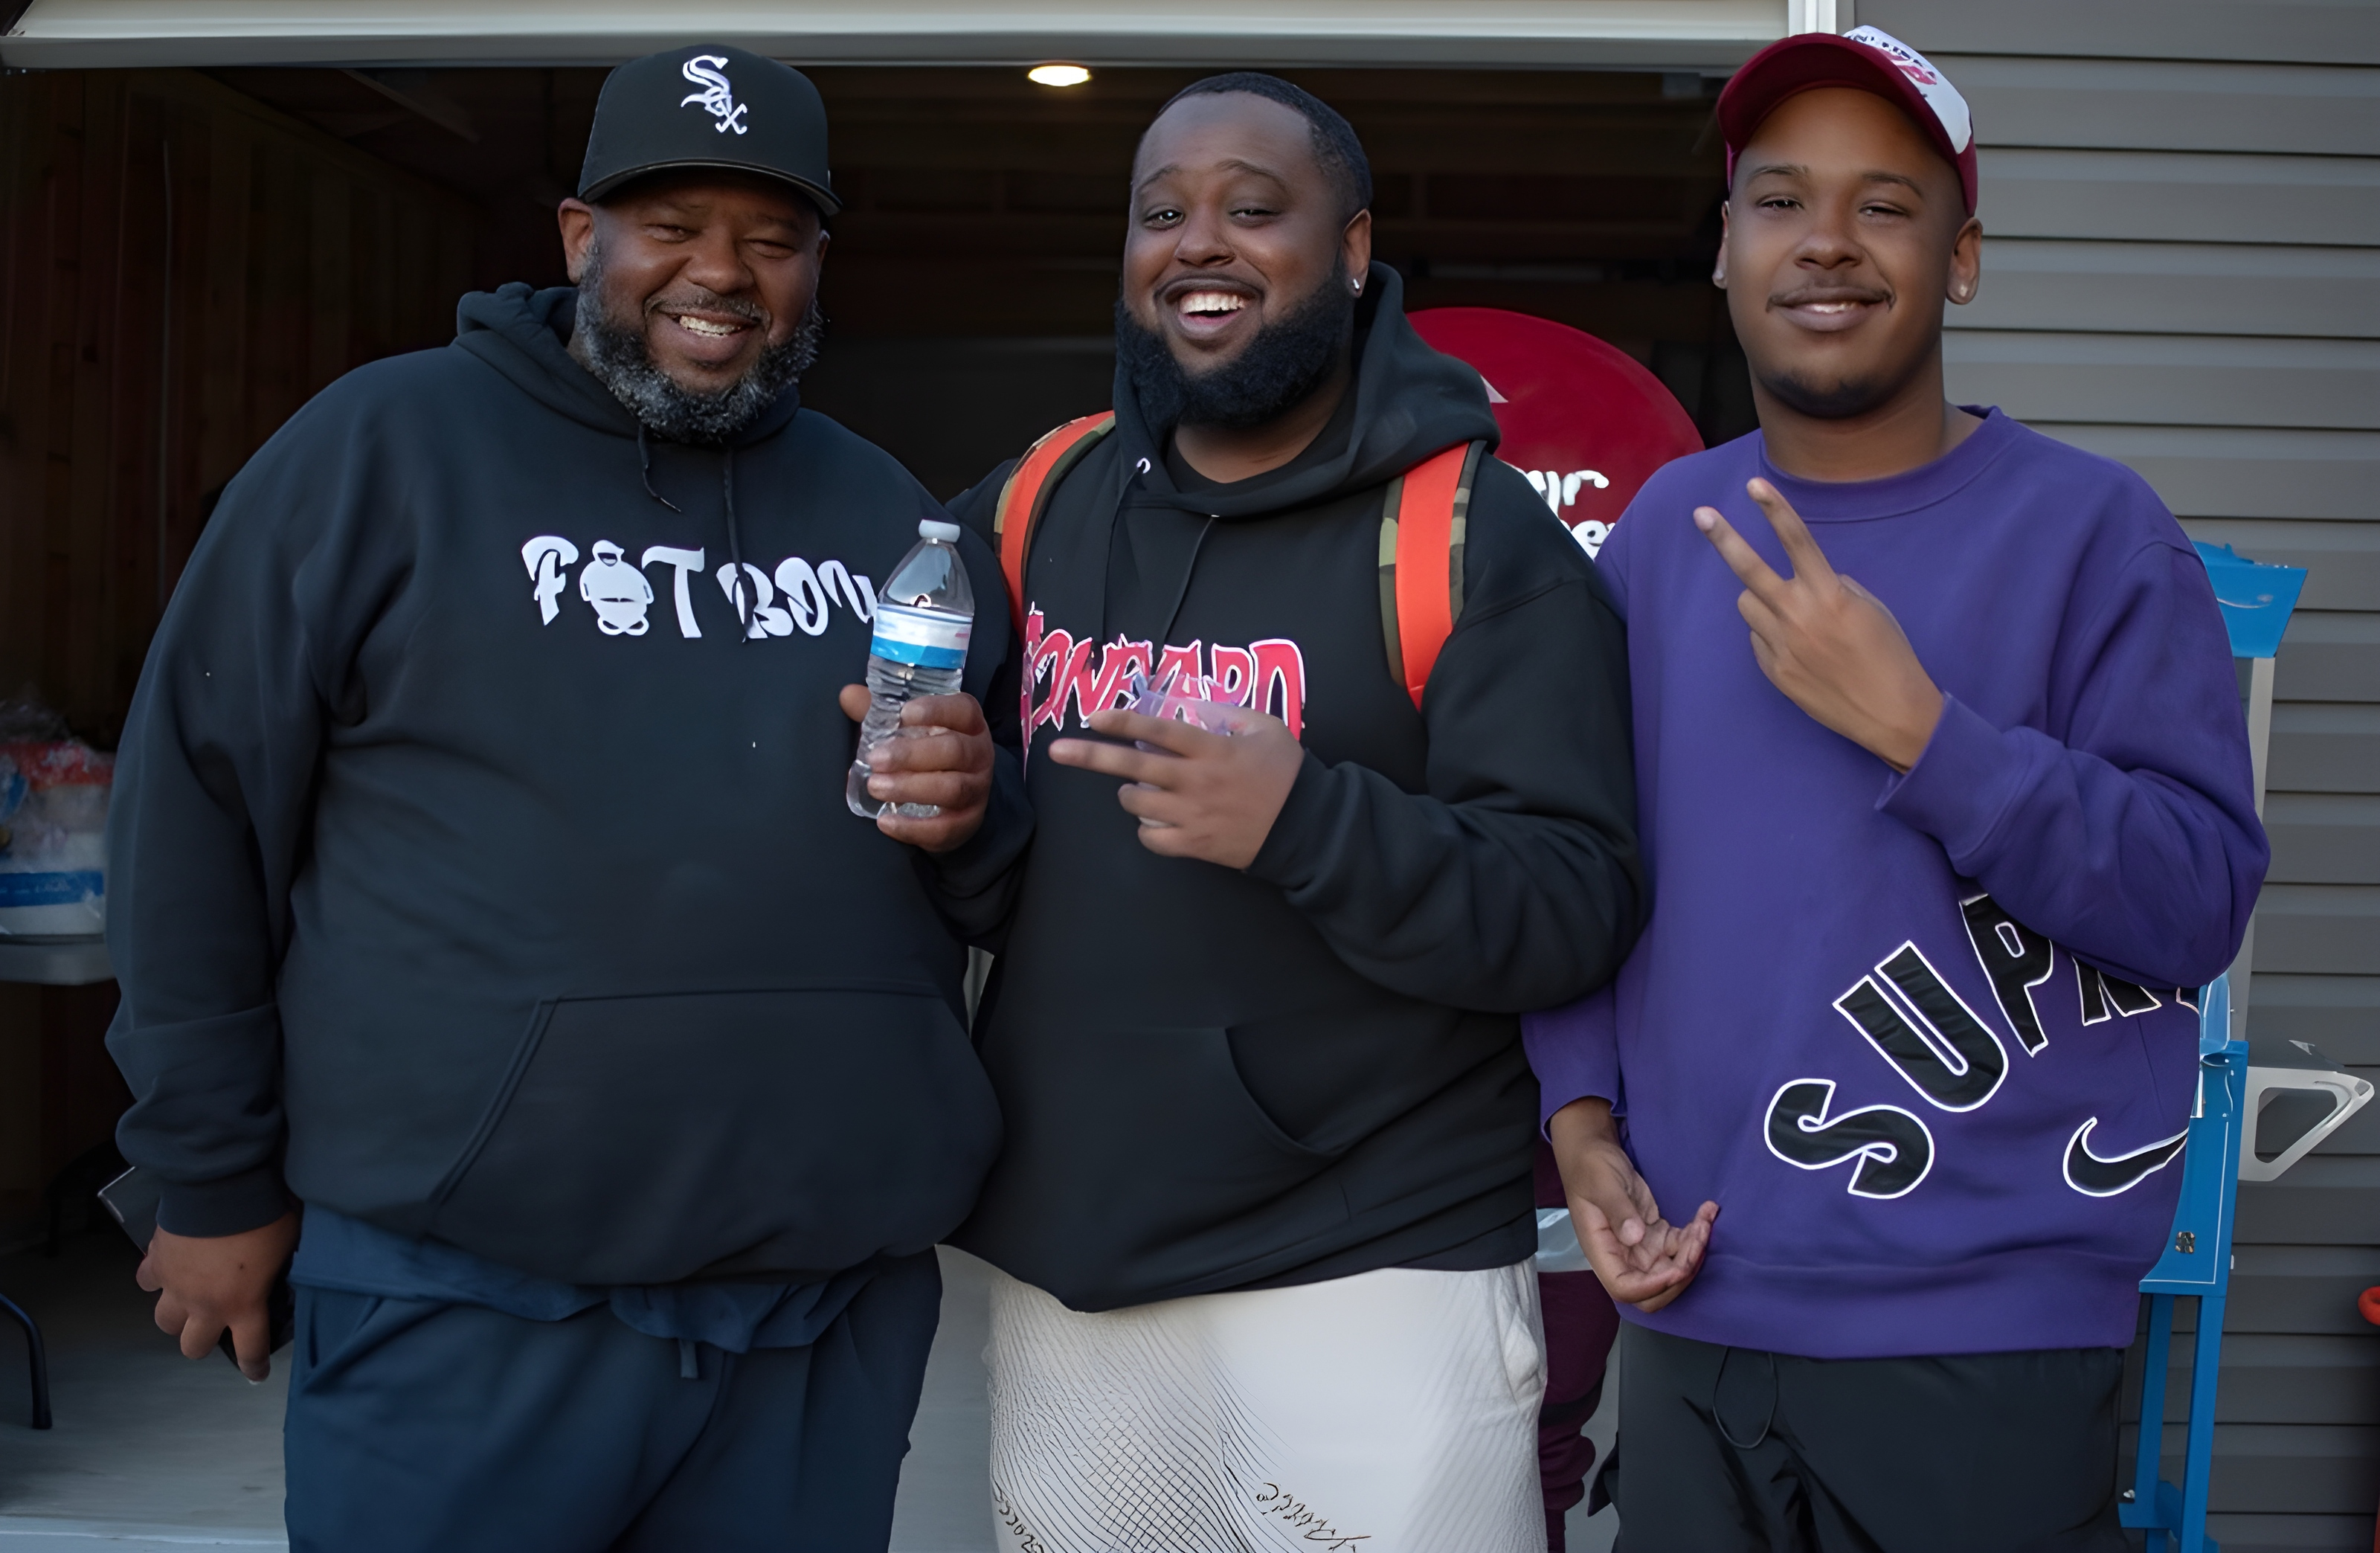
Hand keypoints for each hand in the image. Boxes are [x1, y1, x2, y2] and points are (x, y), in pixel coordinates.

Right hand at [136, 1211, 298, 1380]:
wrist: (222, 1188)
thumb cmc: (264, 1215)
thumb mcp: (289, 1246)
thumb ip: (282, 1268)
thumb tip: (287, 1267)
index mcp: (244, 1305)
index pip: (250, 1350)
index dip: (253, 1366)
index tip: (255, 1373)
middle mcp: (206, 1305)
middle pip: (193, 1346)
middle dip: (203, 1341)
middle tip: (214, 1326)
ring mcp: (176, 1287)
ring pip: (165, 1321)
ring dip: (176, 1315)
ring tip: (188, 1300)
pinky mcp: (157, 1264)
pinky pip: (147, 1282)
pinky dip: (155, 1277)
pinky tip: (166, 1268)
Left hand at [839, 687, 994, 852]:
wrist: (960, 800)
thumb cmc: (930, 755)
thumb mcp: (912, 730)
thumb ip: (881, 712)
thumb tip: (848, 695)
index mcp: (968, 725)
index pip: (963, 710)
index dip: (936, 710)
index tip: (904, 714)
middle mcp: (979, 755)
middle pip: (954, 750)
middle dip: (912, 754)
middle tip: (876, 758)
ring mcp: (977, 791)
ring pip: (952, 788)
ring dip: (910, 787)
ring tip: (875, 786)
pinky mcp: (967, 823)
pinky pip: (945, 828)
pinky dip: (913, 826)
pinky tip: (886, 821)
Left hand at [1048, 706, 1303, 868]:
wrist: (1307, 827)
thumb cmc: (1287, 772)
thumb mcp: (1265, 727)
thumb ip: (1226, 714)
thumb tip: (1190, 708)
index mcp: (1212, 749)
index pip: (1158, 729)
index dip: (1123, 721)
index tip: (1092, 716)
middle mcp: (1195, 781)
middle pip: (1133, 766)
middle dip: (1091, 757)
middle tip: (1057, 751)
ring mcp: (1192, 815)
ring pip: (1137, 804)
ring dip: (1131, 793)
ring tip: (1143, 788)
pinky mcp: (1195, 845)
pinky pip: (1152, 838)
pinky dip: (1148, 828)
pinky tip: (1158, 819)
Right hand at [1547, 1098, 1716, 1313]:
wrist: (1594, 1152)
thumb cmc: (1591, 1167)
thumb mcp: (1603, 1184)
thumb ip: (1618, 1210)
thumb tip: (1634, 1237)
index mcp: (1602, 1251)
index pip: (1625, 1288)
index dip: (1653, 1287)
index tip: (1677, 1267)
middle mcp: (1622, 1257)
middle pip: (1655, 1290)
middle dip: (1682, 1272)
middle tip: (1697, 1239)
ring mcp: (1641, 1249)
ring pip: (1673, 1269)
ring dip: (1694, 1252)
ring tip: (1704, 1220)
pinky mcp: (1655, 1236)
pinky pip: (1681, 1247)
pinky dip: (1696, 1236)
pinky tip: (1705, 1213)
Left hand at [1696, 479, 1944, 771]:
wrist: (1891, 714)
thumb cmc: (1889, 655)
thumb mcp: (1870, 608)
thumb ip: (1833, 586)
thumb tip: (1804, 580)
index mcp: (1829, 594)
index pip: (1797, 541)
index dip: (1775, 509)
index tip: (1754, 485)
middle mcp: (1799, 615)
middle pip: (1749, 569)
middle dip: (1724, 538)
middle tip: (1701, 515)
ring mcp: (1782, 645)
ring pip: (1748, 604)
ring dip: (1759, 598)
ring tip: (1790, 613)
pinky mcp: (1773, 670)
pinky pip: (1757, 638)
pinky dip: (1770, 633)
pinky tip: (1800, 649)